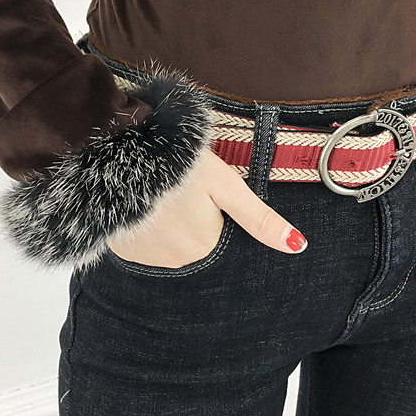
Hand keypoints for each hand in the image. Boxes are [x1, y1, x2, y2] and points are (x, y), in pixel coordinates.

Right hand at [107, 148, 306, 266]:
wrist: (119, 153)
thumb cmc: (177, 166)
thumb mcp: (226, 185)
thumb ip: (259, 219)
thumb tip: (296, 246)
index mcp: (205, 248)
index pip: (225, 245)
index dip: (221, 222)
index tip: (212, 204)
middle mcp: (177, 262)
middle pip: (200, 247)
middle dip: (200, 226)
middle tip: (190, 193)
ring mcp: (148, 259)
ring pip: (174, 248)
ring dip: (175, 230)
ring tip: (170, 197)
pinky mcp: (125, 251)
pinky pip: (148, 249)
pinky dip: (151, 233)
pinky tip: (151, 208)